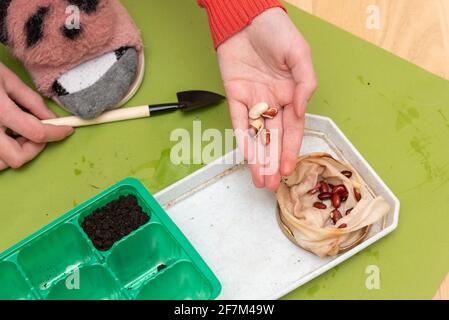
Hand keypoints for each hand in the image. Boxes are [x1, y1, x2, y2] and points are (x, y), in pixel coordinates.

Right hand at [0, 63, 73, 170]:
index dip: (57, 133)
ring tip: (16, 135)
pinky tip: (2, 137)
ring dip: (14, 154)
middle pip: (17, 159)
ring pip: (0, 164)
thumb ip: (31, 101)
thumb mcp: (6, 78)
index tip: (66, 130)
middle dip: (33, 149)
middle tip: (37, 134)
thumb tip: (51, 119)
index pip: (37, 133)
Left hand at [217, 8, 316, 190]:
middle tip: (271, 184)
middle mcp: (272, 102)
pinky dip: (242, 138)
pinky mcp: (234, 95)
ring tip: (259, 179)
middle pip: (272, 138)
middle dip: (272, 162)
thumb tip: (301, 109)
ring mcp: (252, 100)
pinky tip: (247, 155)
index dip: (290, 150)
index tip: (288, 170)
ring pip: (256, 135)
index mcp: (290, 95)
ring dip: (257, 158)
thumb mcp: (299, 54)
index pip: (291, 129)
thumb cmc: (277, 31)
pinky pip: (238, 120)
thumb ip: (304, 82)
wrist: (247, 17)